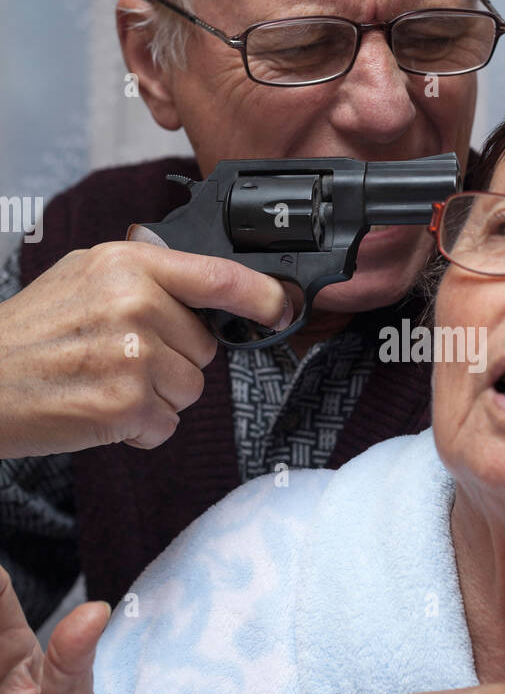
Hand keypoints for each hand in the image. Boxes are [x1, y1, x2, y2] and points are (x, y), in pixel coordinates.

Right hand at [0, 242, 291, 455]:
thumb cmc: (31, 333)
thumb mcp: (84, 275)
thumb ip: (145, 276)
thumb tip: (212, 289)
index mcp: (127, 264)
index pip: (217, 274)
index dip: (261, 295)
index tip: (284, 306)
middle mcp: (134, 304)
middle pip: (205, 348)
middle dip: (172, 361)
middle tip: (116, 358)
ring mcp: (132, 355)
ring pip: (191, 389)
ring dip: (156, 398)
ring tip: (103, 383)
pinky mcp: (125, 406)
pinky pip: (167, 424)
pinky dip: (138, 429)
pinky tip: (98, 410)